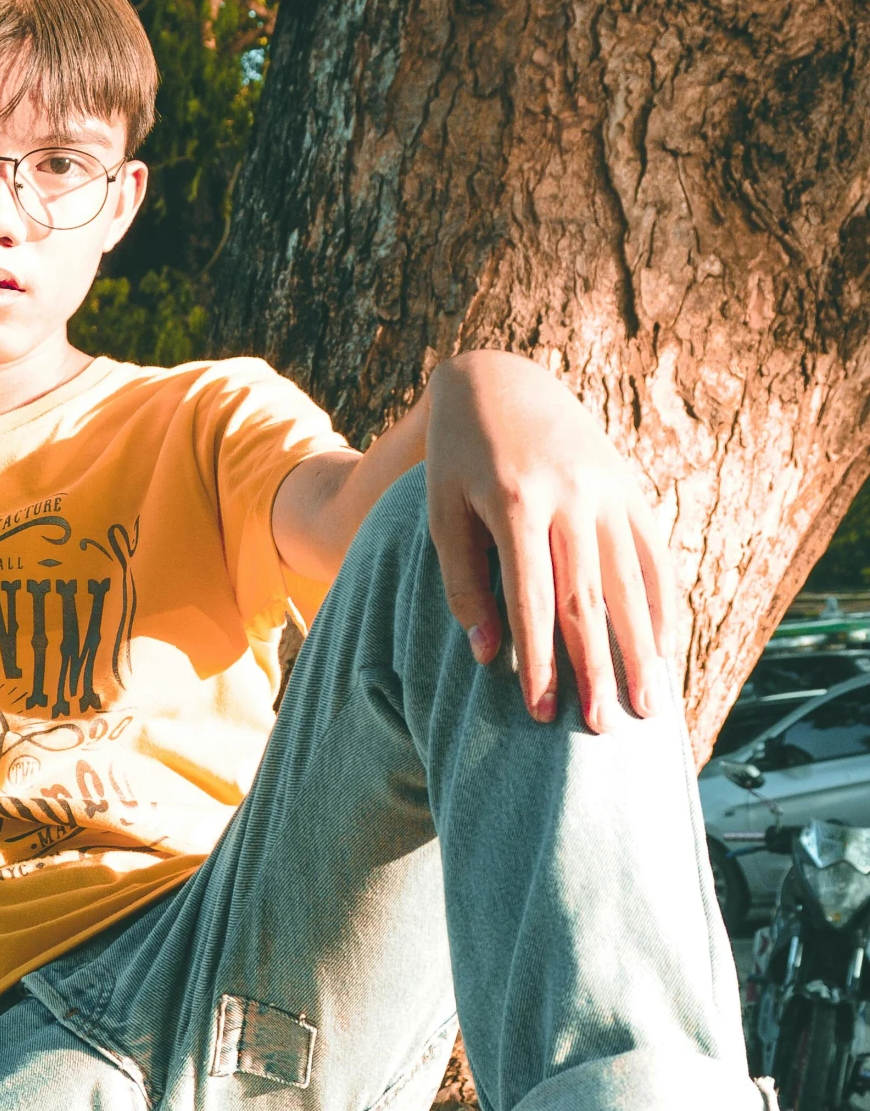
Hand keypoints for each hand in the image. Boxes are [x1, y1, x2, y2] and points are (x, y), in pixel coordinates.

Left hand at [425, 351, 675, 731]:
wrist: (501, 379)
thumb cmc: (457, 457)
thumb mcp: (441, 511)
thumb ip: (461, 582)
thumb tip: (485, 656)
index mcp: (516, 500)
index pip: (532, 600)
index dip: (538, 661)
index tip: (540, 714)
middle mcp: (571, 496)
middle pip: (589, 599)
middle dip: (597, 669)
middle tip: (603, 730)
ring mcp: (609, 491)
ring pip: (632, 584)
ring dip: (643, 650)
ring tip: (650, 708)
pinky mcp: (631, 489)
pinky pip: (655, 557)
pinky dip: (664, 606)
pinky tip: (667, 652)